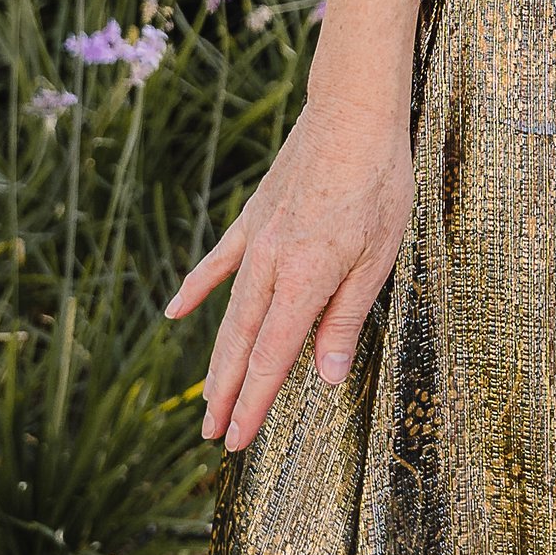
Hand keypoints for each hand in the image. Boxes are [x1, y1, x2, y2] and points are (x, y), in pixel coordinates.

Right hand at [168, 93, 413, 449]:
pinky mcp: (254, 217)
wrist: (352, 114)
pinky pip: (219, 261)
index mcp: (304, 281)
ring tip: (206, 397)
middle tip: (213, 437)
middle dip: (227, 395)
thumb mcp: (378, 255)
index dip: (252, 404)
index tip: (235, 441)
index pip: (270, 359)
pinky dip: (197, 287)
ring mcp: (256, 241)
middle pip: (242, 344)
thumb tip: (325, 377)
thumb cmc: (378, 183)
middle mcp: (270, 266)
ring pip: (229, 312)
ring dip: (217, 358)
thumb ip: (346, 317)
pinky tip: (177, 311)